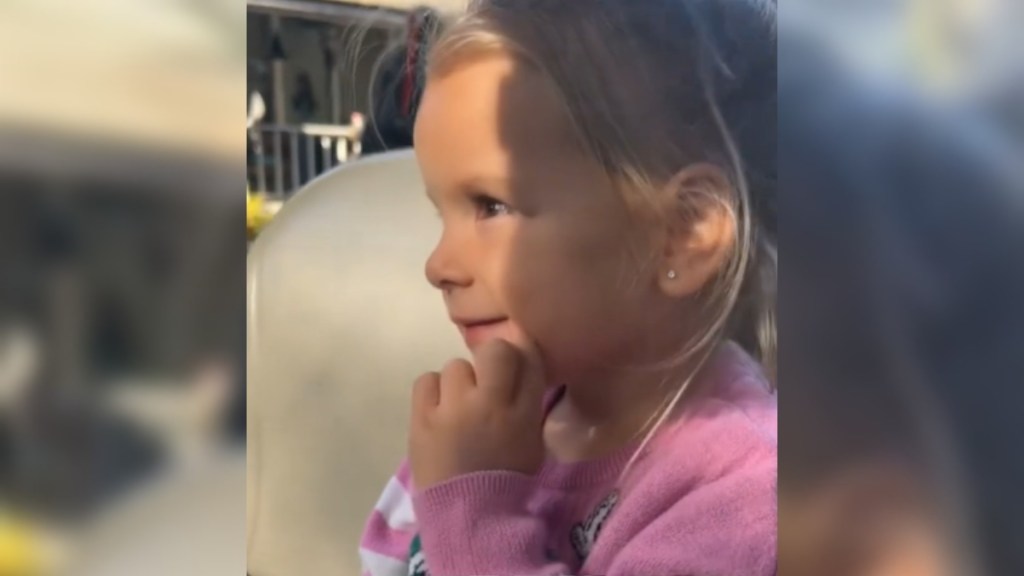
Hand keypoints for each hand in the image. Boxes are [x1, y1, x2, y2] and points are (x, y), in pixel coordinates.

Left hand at [409, 338, 545, 489]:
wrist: (468, 516)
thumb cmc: (505, 479)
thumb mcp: (532, 441)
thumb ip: (527, 403)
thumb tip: (517, 370)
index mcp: (523, 414)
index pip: (528, 359)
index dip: (522, 353)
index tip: (515, 362)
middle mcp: (490, 404)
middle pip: (495, 350)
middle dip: (494, 359)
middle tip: (488, 379)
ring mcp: (453, 410)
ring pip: (457, 365)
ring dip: (461, 382)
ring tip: (458, 404)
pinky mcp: (422, 419)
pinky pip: (427, 381)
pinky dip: (434, 391)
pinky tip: (439, 409)